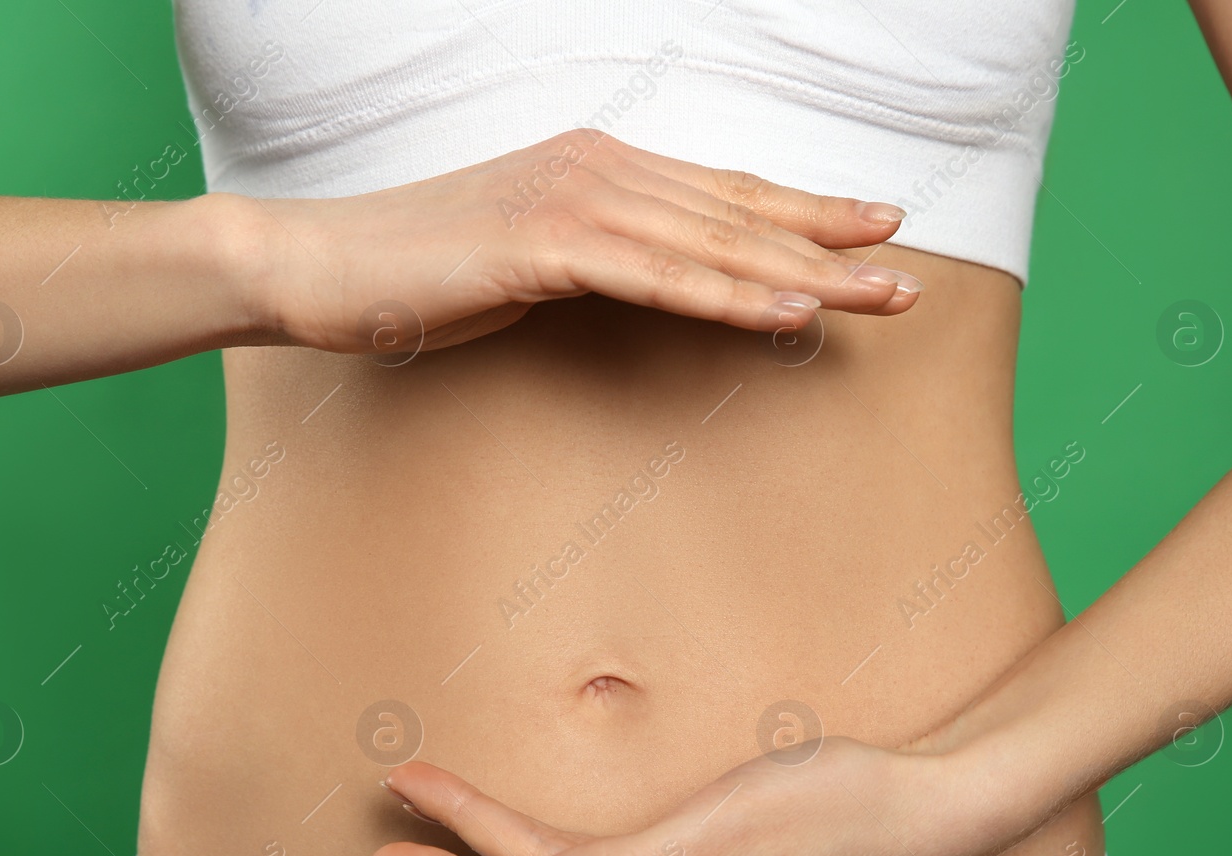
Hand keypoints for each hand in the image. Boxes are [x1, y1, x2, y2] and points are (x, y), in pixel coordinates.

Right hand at [241, 128, 922, 354]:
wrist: (321, 266)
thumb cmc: (420, 270)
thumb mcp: (528, 260)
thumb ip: (598, 259)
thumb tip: (649, 281)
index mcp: (599, 167)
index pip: (725, 194)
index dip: (806, 212)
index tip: (876, 229)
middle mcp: (599, 168)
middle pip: (738, 214)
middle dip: (831, 245)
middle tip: (909, 274)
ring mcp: (573, 200)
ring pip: (714, 244)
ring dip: (805, 274)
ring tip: (881, 298)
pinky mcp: (543, 245)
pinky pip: (656, 277)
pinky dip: (727, 296)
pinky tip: (788, 313)